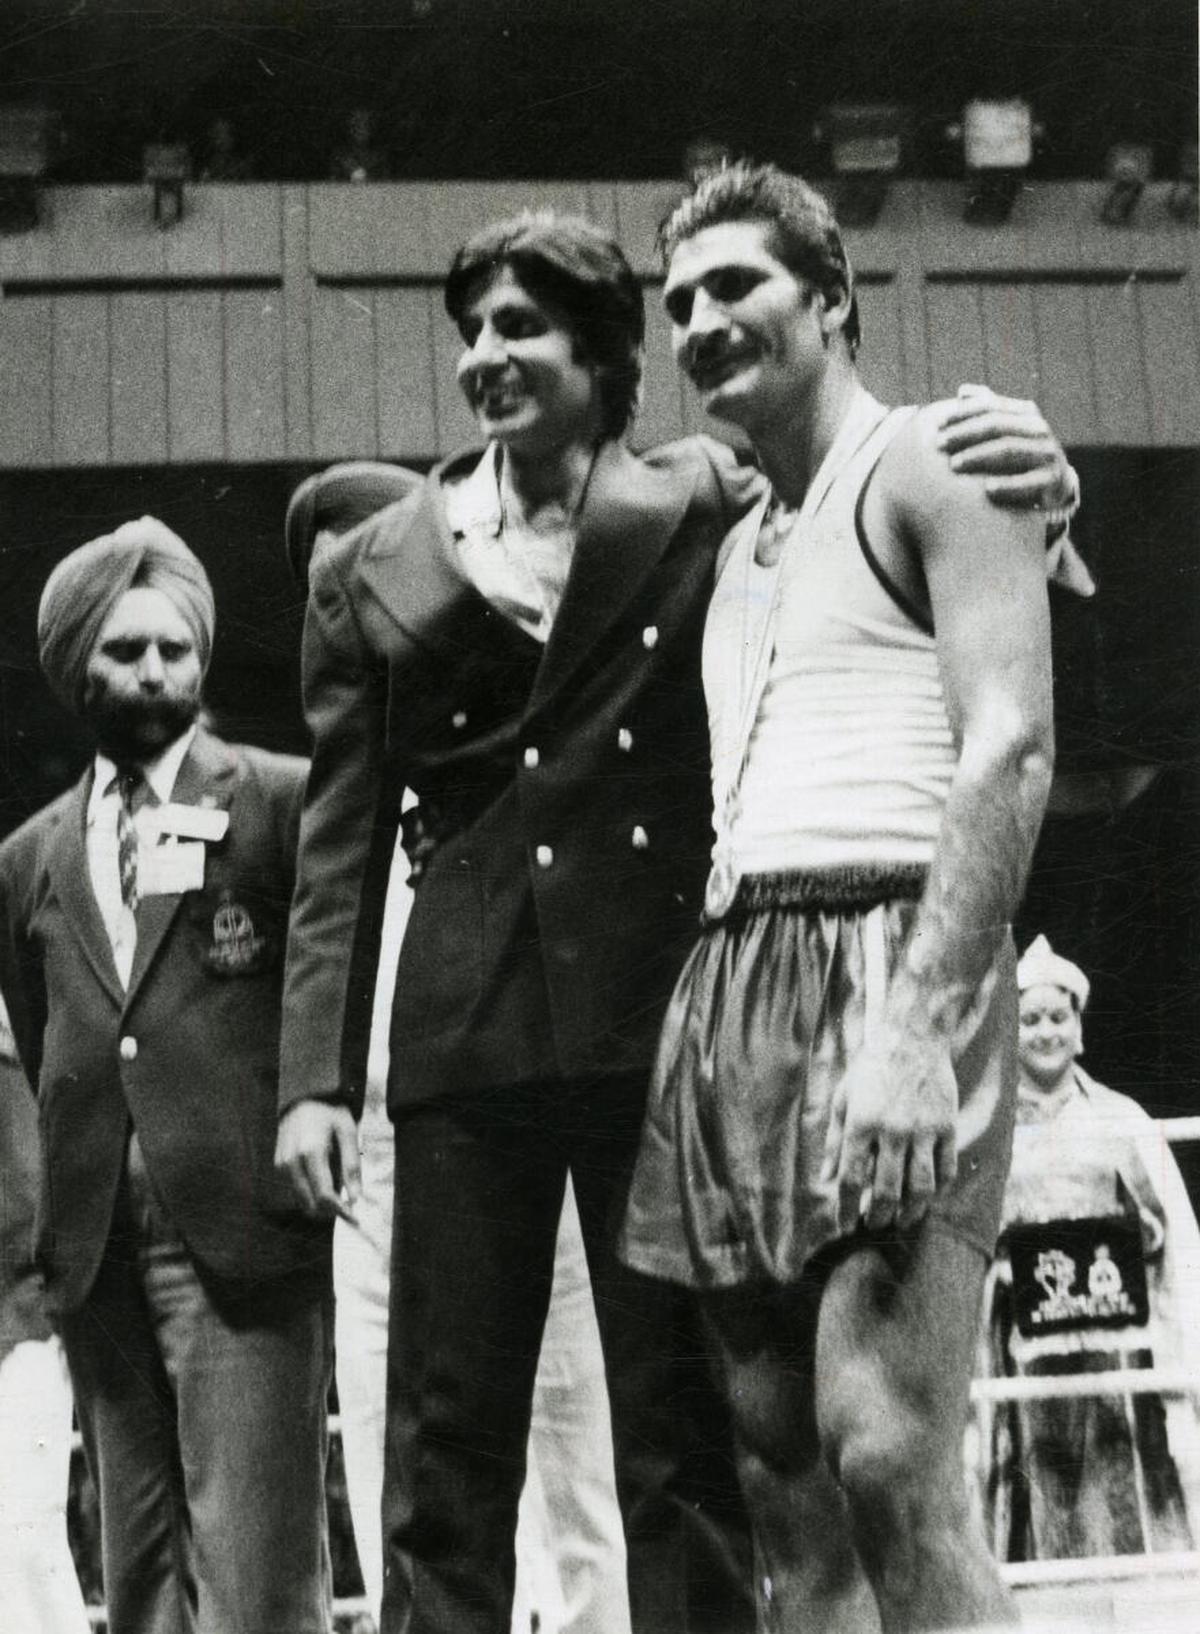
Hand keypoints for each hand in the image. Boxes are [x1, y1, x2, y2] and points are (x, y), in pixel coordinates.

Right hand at [275, 1099, 361, 1223]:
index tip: (355, 1219)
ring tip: (338, 1191)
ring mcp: (281, 1165)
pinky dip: (310, 1194)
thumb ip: (351, 1166)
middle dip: (331, 1211)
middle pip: (311, 1204)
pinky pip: (295, 1192)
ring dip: (321, 1204)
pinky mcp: (277, 1166)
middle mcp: (291, 1161)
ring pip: (301, 1201)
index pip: (324, 1194)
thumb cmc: (330, 1115)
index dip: (341, 1211)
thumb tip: (356, 1199)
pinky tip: (323, 1182)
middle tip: (349, 1207)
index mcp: (311, 1152)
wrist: (304, 1099)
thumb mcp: (348, 1132)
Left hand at [820, 1030, 957, 1234]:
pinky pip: (946, 1169)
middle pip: (888, 1191)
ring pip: (922, 1188)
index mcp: (862, 1123)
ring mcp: (924, 1130)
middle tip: (875, 1227)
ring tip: (903, 1222)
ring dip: (912, 1212)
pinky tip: (929, 1197)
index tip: (846, 1223)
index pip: (853, 1179)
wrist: (913, 1036)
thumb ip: (834, 1141)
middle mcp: (892, 1130)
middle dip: (880, 1217)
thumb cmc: (871, 1067)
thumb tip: (826, 1180)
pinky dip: (938, 1189)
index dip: (847, 1207)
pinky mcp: (947, 1126)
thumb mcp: (843, 1098)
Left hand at [935, 384, 1077, 512]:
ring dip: (978, 456)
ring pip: (1009, 449)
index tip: (938, 424)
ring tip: (953, 465)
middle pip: (997, 425)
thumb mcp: (1007, 430)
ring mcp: (1048, 453)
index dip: (964, 413)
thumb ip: (988, 409)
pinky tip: (987, 489)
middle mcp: (1039, 429)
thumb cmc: (1021, 454)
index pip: (991, 406)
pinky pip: (1028, 482)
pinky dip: (1007, 485)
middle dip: (965, 433)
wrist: (1055, 482)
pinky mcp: (1052, 479)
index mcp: (1026, 413)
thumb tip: (962, 391)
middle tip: (939, 444)